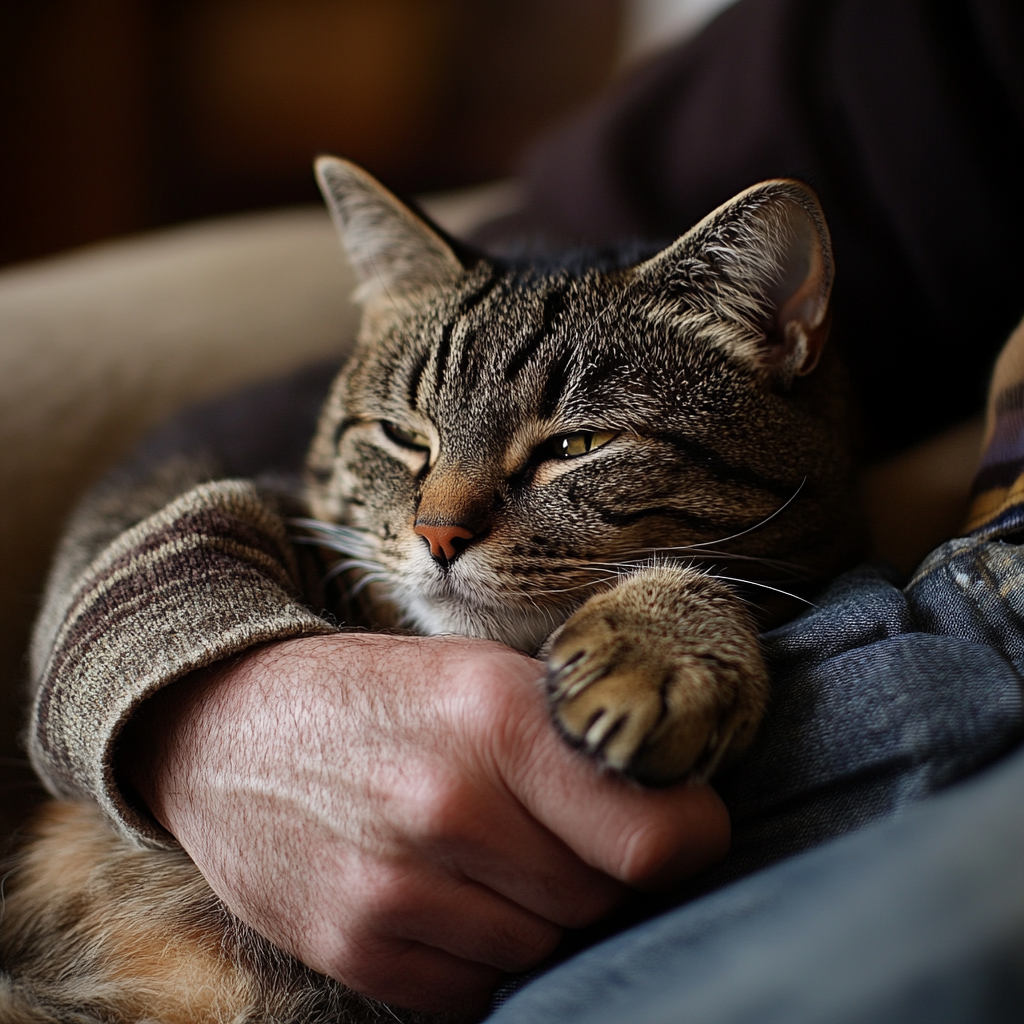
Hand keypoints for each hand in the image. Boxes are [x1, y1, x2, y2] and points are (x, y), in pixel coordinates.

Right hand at [124, 634, 728, 1013]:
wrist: (227, 728)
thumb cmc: (376, 696)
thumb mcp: (477, 673)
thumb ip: (571, 737)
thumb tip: (671, 806)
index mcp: (495, 718)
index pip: (651, 837)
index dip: (690, 838)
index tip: (688, 830)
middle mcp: (449, 805)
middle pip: (599, 898)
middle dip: (604, 875)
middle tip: (568, 832)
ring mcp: (395, 886)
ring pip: (542, 950)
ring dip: (539, 915)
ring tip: (495, 856)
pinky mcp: (354, 946)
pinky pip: (473, 989)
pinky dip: (481, 953)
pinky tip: (450, 893)